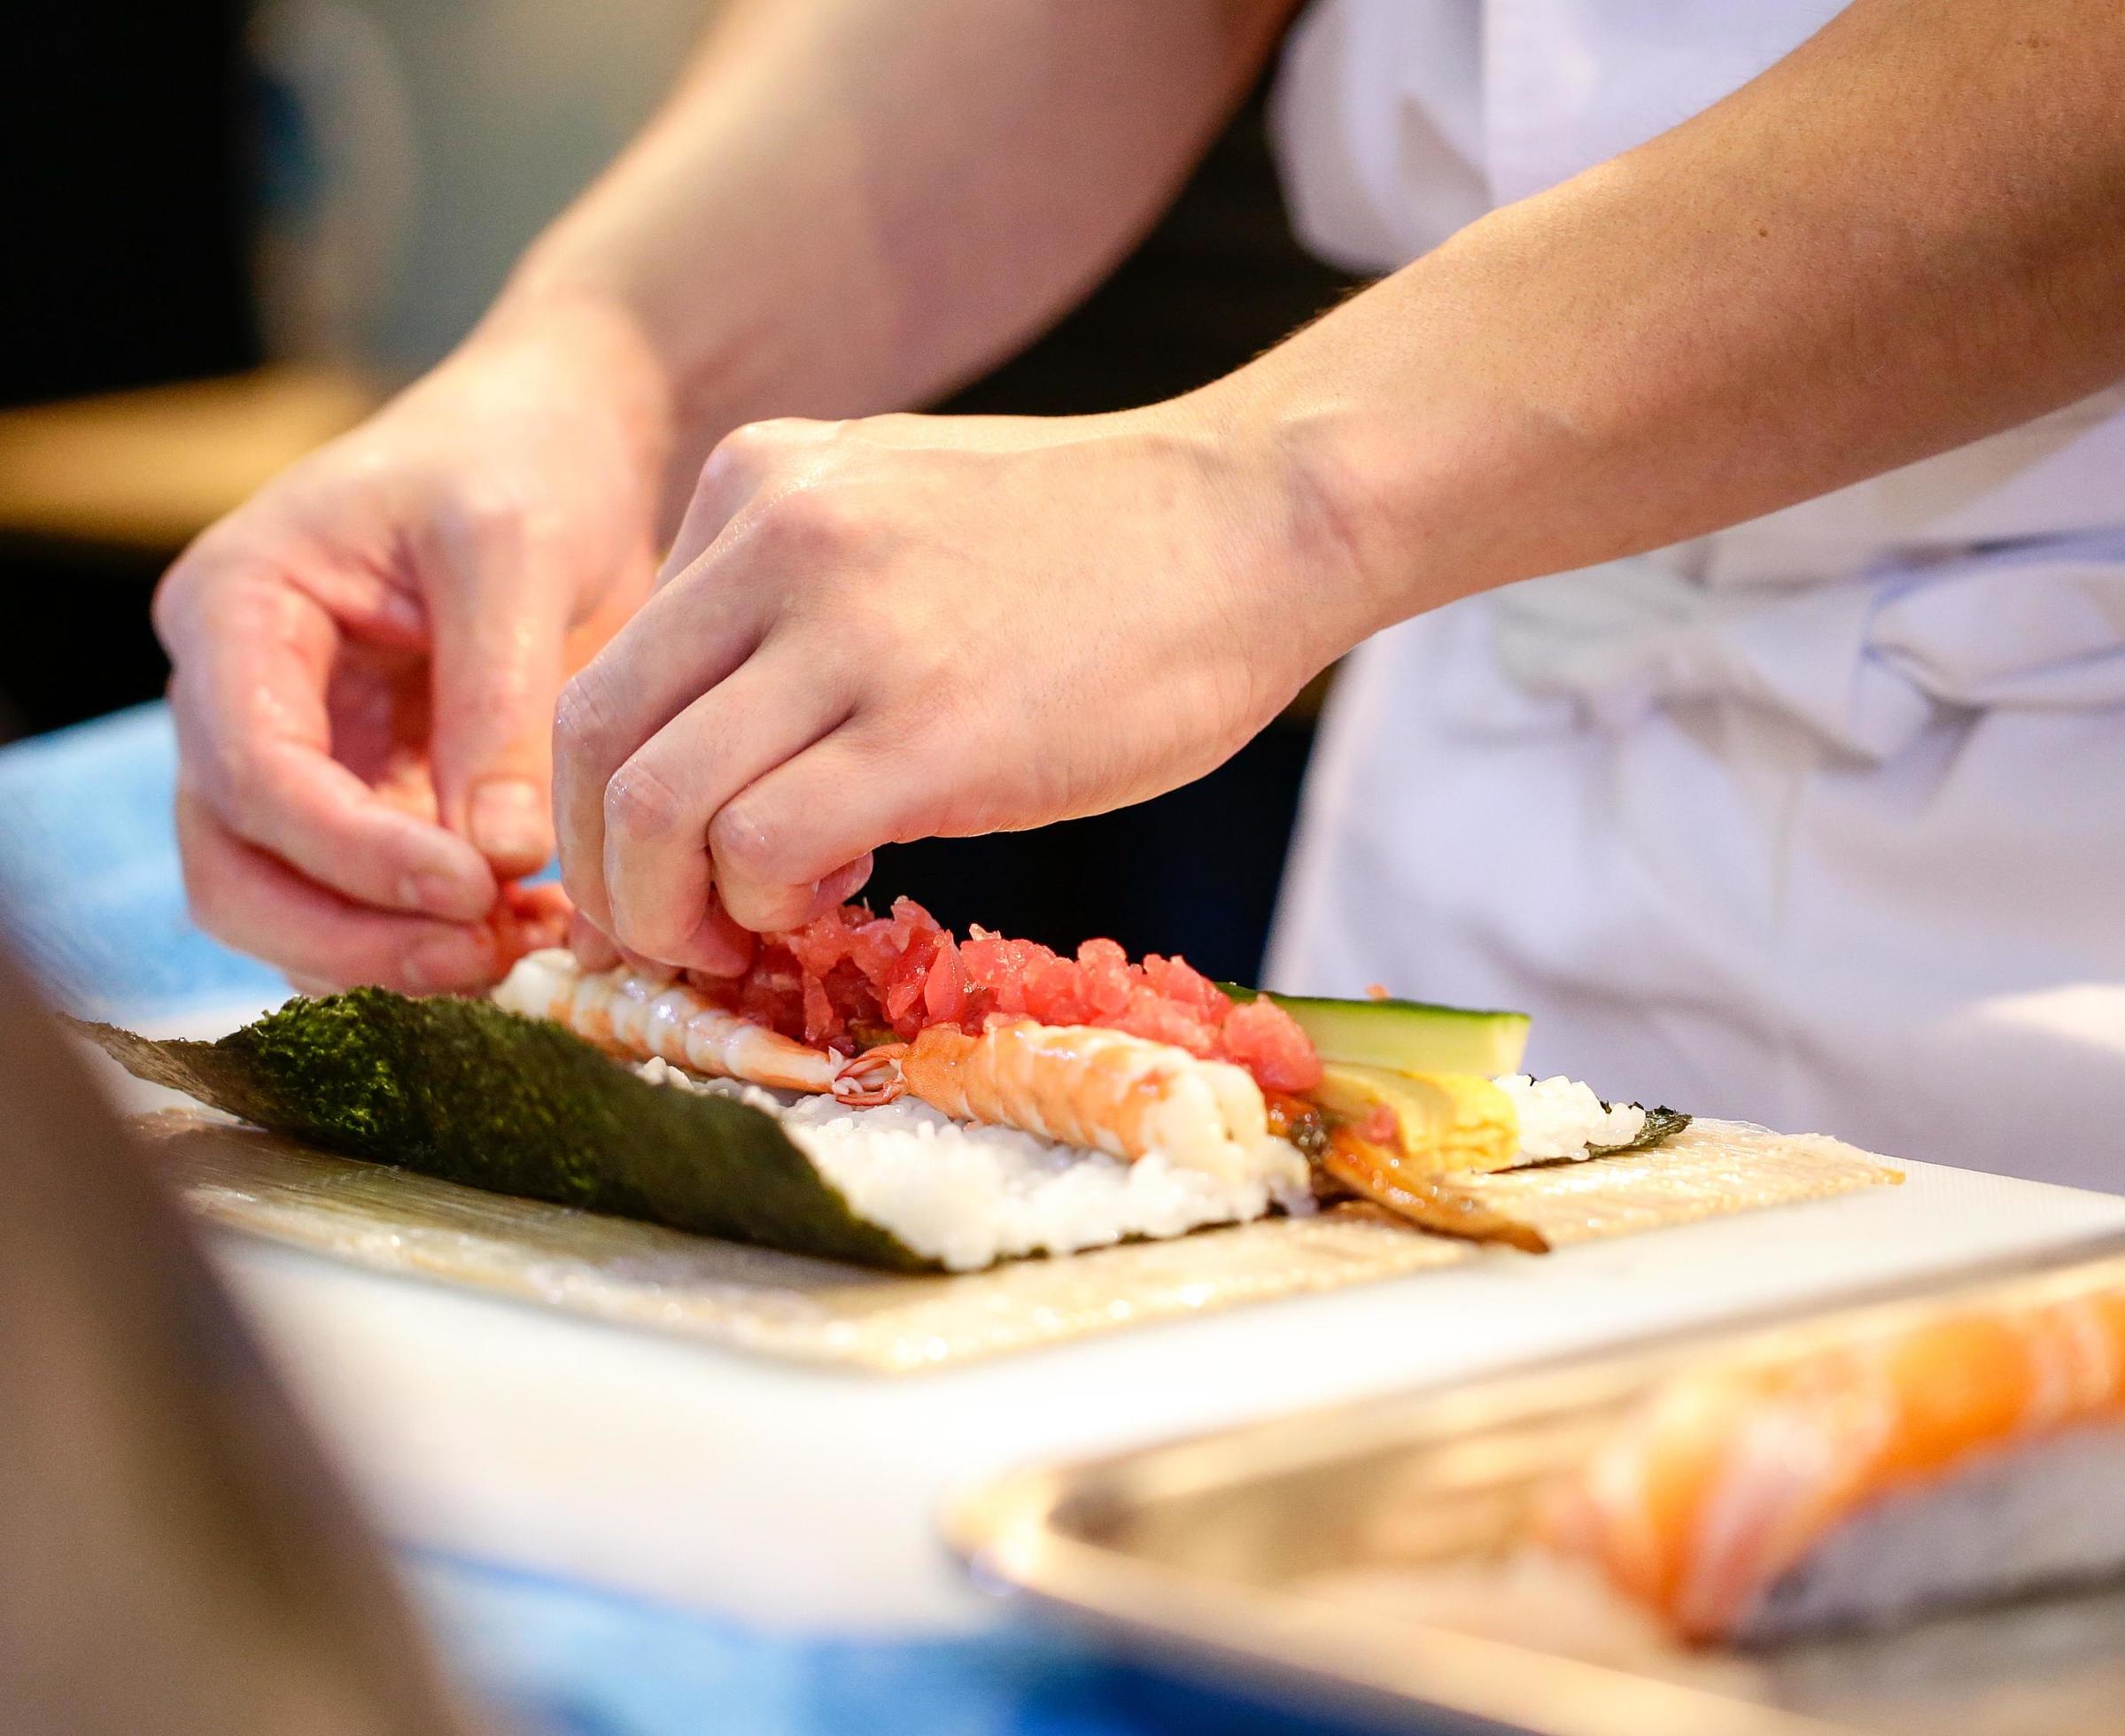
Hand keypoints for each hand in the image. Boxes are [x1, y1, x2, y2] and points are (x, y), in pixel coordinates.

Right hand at [155, 312, 665, 991]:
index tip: (469, 886)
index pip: (252, 773)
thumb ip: (499, 705)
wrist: (565, 446)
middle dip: (354, 935)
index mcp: (238, 610)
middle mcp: (237, 696)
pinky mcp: (368, 796)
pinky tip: (534, 926)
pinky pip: (370, 900)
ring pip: (291, 908)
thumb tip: (498, 861)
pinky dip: (438, 933)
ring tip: (523, 945)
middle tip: (487, 954)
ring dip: (396, 952)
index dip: (351, 854)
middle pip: (238, 870)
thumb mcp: (516, 552)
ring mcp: (295, 755)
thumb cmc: (525, 462)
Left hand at [552, 405, 1360, 972]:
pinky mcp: (930, 730)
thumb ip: (796, 601)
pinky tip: (835, 895)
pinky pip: (763, 844)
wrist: (1260, 521)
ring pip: (653, 804)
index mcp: (756, 483)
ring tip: (746, 932)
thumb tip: (736, 754)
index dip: (606, 803)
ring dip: (671, 909)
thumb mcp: (905, 510)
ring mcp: (848, 632)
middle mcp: (775, 540)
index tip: (664, 869)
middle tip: (668, 934)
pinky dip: (768, 903)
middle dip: (605, 873)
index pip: (609, 670)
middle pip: (593, 741)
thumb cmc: (1106, 545)